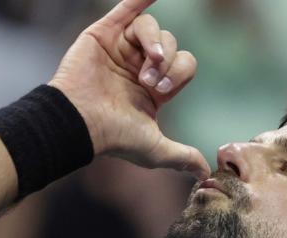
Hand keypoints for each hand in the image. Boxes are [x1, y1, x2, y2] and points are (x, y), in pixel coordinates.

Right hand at [48, 0, 209, 178]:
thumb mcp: (156, 150)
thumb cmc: (114, 137)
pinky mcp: (103, 33)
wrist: (81, 122)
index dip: (178, 72)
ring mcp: (121, 48)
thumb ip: (182, 156)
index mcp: (154, 86)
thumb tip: (205, 173)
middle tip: (149, 79)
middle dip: (166, 60)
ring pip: (151, 27)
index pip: (184, 63)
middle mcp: (139, 64)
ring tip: (146, 62)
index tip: (160, 90)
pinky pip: (126, 8)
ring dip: (154, 42)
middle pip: (171, 43)